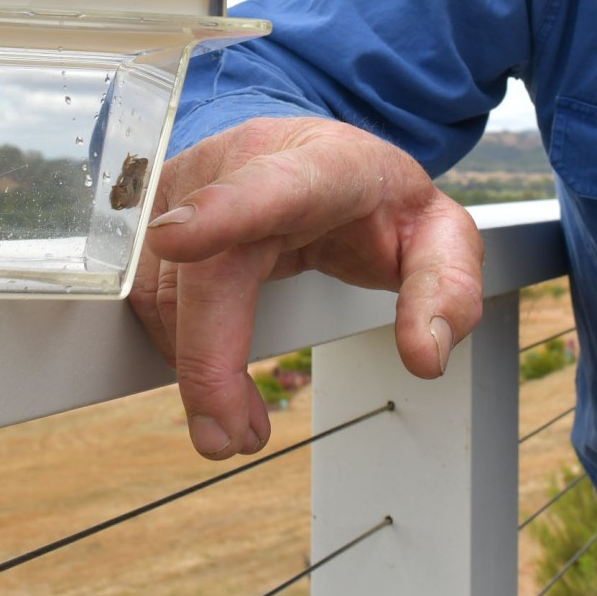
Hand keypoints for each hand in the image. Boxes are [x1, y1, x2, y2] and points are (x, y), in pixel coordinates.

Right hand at [128, 116, 483, 459]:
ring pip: (167, 285)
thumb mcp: (441, 239)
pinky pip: (147, 287)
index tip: (178, 241)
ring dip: (193, 366)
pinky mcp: (160, 209)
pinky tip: (212, 380)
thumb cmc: (382, 199)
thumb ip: (448, 291)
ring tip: (237, 419)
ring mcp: (195, 180)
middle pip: (208, 265)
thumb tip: (426, 356)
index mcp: (325, 162)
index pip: (271, 183)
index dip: (223, 211)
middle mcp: (246, 160)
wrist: (333, 161)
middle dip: (208, 357)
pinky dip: (177, 347)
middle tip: (228, 435)